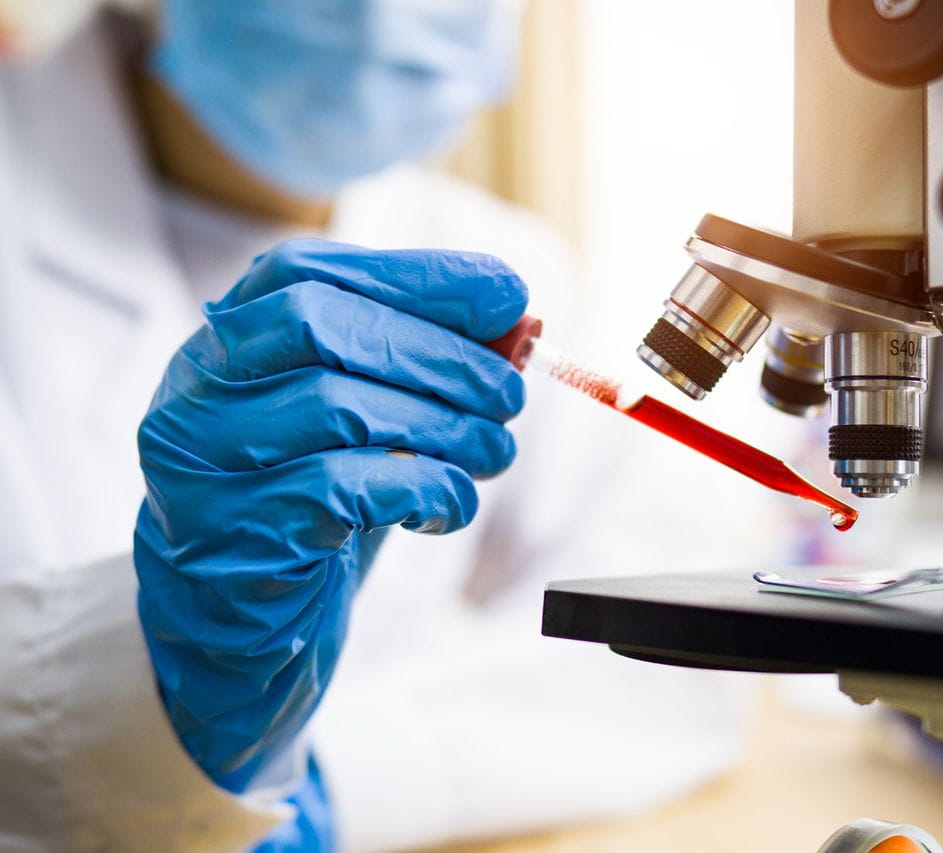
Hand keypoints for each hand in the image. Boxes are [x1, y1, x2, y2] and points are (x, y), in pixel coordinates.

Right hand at [134, 238, 526, 790]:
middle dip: (439, 354)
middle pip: (322, 326)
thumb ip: (413, 364)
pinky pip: (343, 489)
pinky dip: (424, 488)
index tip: (506, 293)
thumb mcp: (360, 419)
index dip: (415, 276)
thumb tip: (516, 324)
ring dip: (444, 426)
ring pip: (337, 406)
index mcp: (226, 340)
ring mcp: (202, 461)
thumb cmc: (311, 500)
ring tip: (491, 452)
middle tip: (508, 395)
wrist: (239, 620)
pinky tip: (449, 504)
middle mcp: (196, 389)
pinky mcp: (232, 533)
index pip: (308, 272)